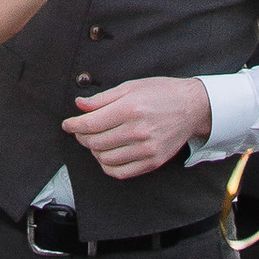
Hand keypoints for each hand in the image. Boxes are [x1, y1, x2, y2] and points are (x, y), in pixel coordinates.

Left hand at [64, 74, 212, 176]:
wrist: (192, 107)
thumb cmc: (161, 93)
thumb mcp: (130, 87)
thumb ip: (103, 98)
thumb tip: (80, 105)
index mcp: (129, 109)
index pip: (90, 124)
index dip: (73, 125)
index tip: (67, 124)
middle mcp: (137, 131)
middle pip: (95, 142)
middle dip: (82, 136)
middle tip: (81, 130)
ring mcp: (146, 149)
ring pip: (105, 159)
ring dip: (94, 151)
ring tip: (95, 141)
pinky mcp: (152, 162)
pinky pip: (121, 172)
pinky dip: (107, 166)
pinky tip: (106, 156)